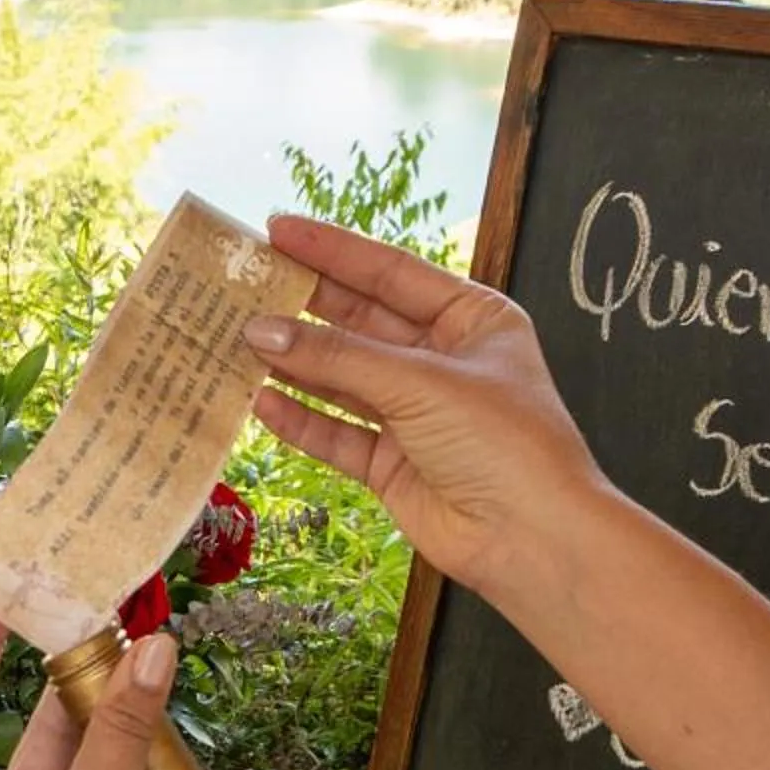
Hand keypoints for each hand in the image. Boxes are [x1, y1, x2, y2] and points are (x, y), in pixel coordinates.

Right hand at [247, 215, 607, 604]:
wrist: (533, 539)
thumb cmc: (506, 445)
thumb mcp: (421, 382)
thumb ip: (339, 356)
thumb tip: (264, 330)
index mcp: (472, 319)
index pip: (391, 273)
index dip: (333, 250)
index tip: (277, 230)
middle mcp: (443, 362)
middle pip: (360, 323)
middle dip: (304, 305)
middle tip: (245, 284)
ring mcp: (416, 414)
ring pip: (343, 379)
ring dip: (294, 362)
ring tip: (236, 339)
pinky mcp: (394, 464)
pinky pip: (337, 434)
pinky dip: (301, 419)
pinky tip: (261, 400)